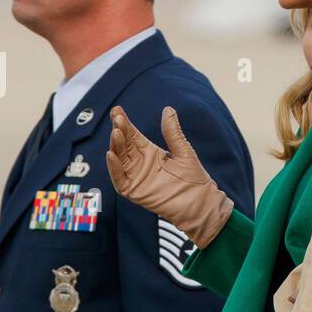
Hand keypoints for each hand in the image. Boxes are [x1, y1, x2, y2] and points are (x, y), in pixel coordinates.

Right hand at [105, 105, 232, 247]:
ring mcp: (136, 177)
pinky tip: (111, 154)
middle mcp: (140, 164)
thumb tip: (168, 109)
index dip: (125, 123)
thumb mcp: (183, 150)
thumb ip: (172, 132)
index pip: (133, 135)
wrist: (200, 202)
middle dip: (119, 131)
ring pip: (120, 159)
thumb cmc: (194, 178)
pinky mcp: (134, 191)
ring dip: (116, 146)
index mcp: (150, 153)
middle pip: (124, 145)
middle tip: (117, 118)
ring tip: (116, 132)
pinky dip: (114, 167)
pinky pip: (119, 179)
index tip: (117, 110)